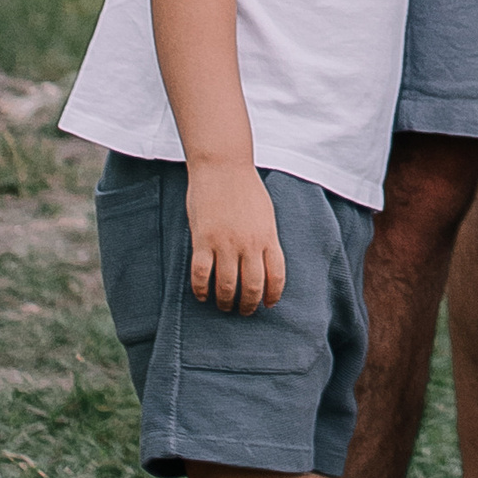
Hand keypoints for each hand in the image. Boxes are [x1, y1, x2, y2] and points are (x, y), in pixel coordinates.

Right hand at [187, 161, 286, 310]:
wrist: (223, 166)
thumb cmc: (246, 188)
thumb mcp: (266, 214)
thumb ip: (266, 238)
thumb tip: (265, 262)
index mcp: (268, 236)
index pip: (276, 276)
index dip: (272, 295)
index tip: (267, 305)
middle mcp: (249, 244)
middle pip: (252, 287)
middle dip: (248, 305)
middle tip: (242, 311)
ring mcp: (226, 243)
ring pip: (227, 286)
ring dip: (225, 302)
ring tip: (223, 305)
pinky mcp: (203, 240)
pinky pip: (201, 275)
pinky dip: (201, 290)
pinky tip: (202, 295)